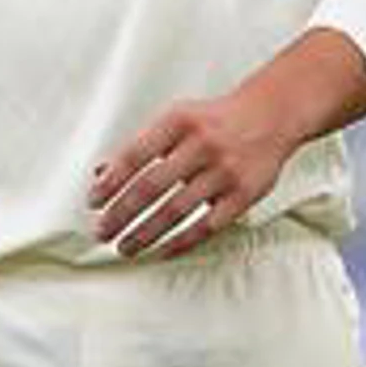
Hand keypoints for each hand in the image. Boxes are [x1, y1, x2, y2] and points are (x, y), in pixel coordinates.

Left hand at [89, 89, 301, 257]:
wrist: (272, 115)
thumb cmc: (214, 120)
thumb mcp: (175, 119)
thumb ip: (140, 146)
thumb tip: (100, 174)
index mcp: (177, 121)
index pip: (133, 156)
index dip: (110, 183)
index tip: (93, 203)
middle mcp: (201, 145)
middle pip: (150, 187)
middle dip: (121, 214)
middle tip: (102, 232)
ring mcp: (225, 170)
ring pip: (176, 210)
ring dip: (145, 233)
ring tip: (125, 247)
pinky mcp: (245, 194)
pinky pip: (207, 225)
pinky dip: (181, 242)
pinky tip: (161, 251)